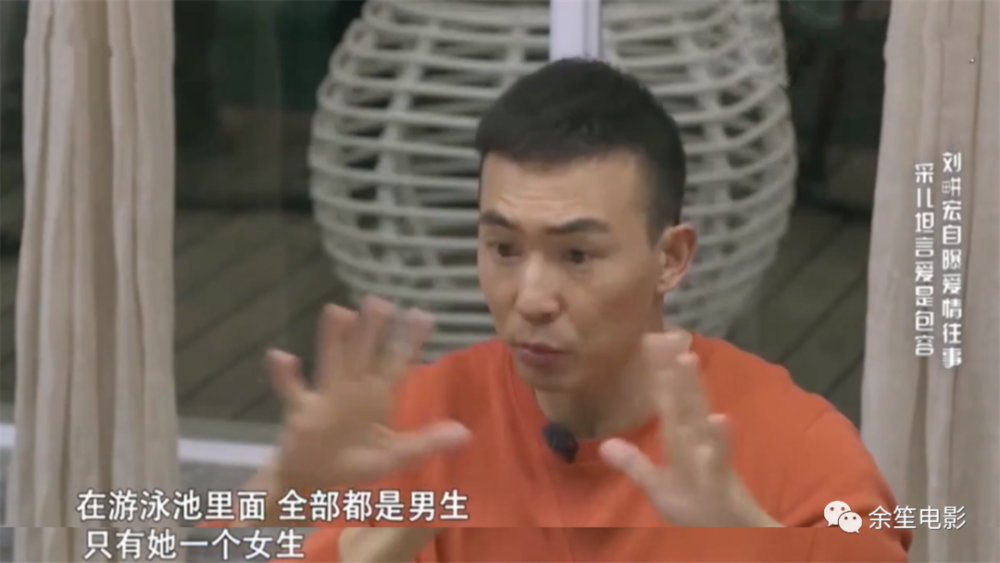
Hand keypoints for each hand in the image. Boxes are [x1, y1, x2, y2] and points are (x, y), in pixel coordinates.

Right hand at [268, 296, 470, 494]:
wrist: (312, 480)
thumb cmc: (353, 460)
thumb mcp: (394, 455)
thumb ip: (426, 443)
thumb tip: (466, 434)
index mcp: (377, 397)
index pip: (397, 364)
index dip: (410, 341)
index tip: (423, 314)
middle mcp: (353, 390)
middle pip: (365, 355)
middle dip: (373, 330)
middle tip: (379, 301)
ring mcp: (326, 398)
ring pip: (333, 364)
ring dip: (334, 340)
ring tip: (338, 310)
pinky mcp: (302, 413)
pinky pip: (293, 392)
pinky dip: (286, 376)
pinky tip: (281, 355)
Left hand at [599, 332, 779, 527]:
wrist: (733, 537)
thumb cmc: (698, 509)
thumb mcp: (658, 487)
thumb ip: (635, 464)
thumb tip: (606, 444)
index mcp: (681, 440)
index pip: (667, 400)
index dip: (658, 370)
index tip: (649, 338)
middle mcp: (696, 441)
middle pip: (681, 399)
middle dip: (671, 368)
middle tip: (662, 333)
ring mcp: (709, 458)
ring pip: (698, 420)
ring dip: (693, 391)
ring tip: (686, 359)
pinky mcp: (722, 481)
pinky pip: (720, 460)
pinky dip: (720, 441)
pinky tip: (720, 419)